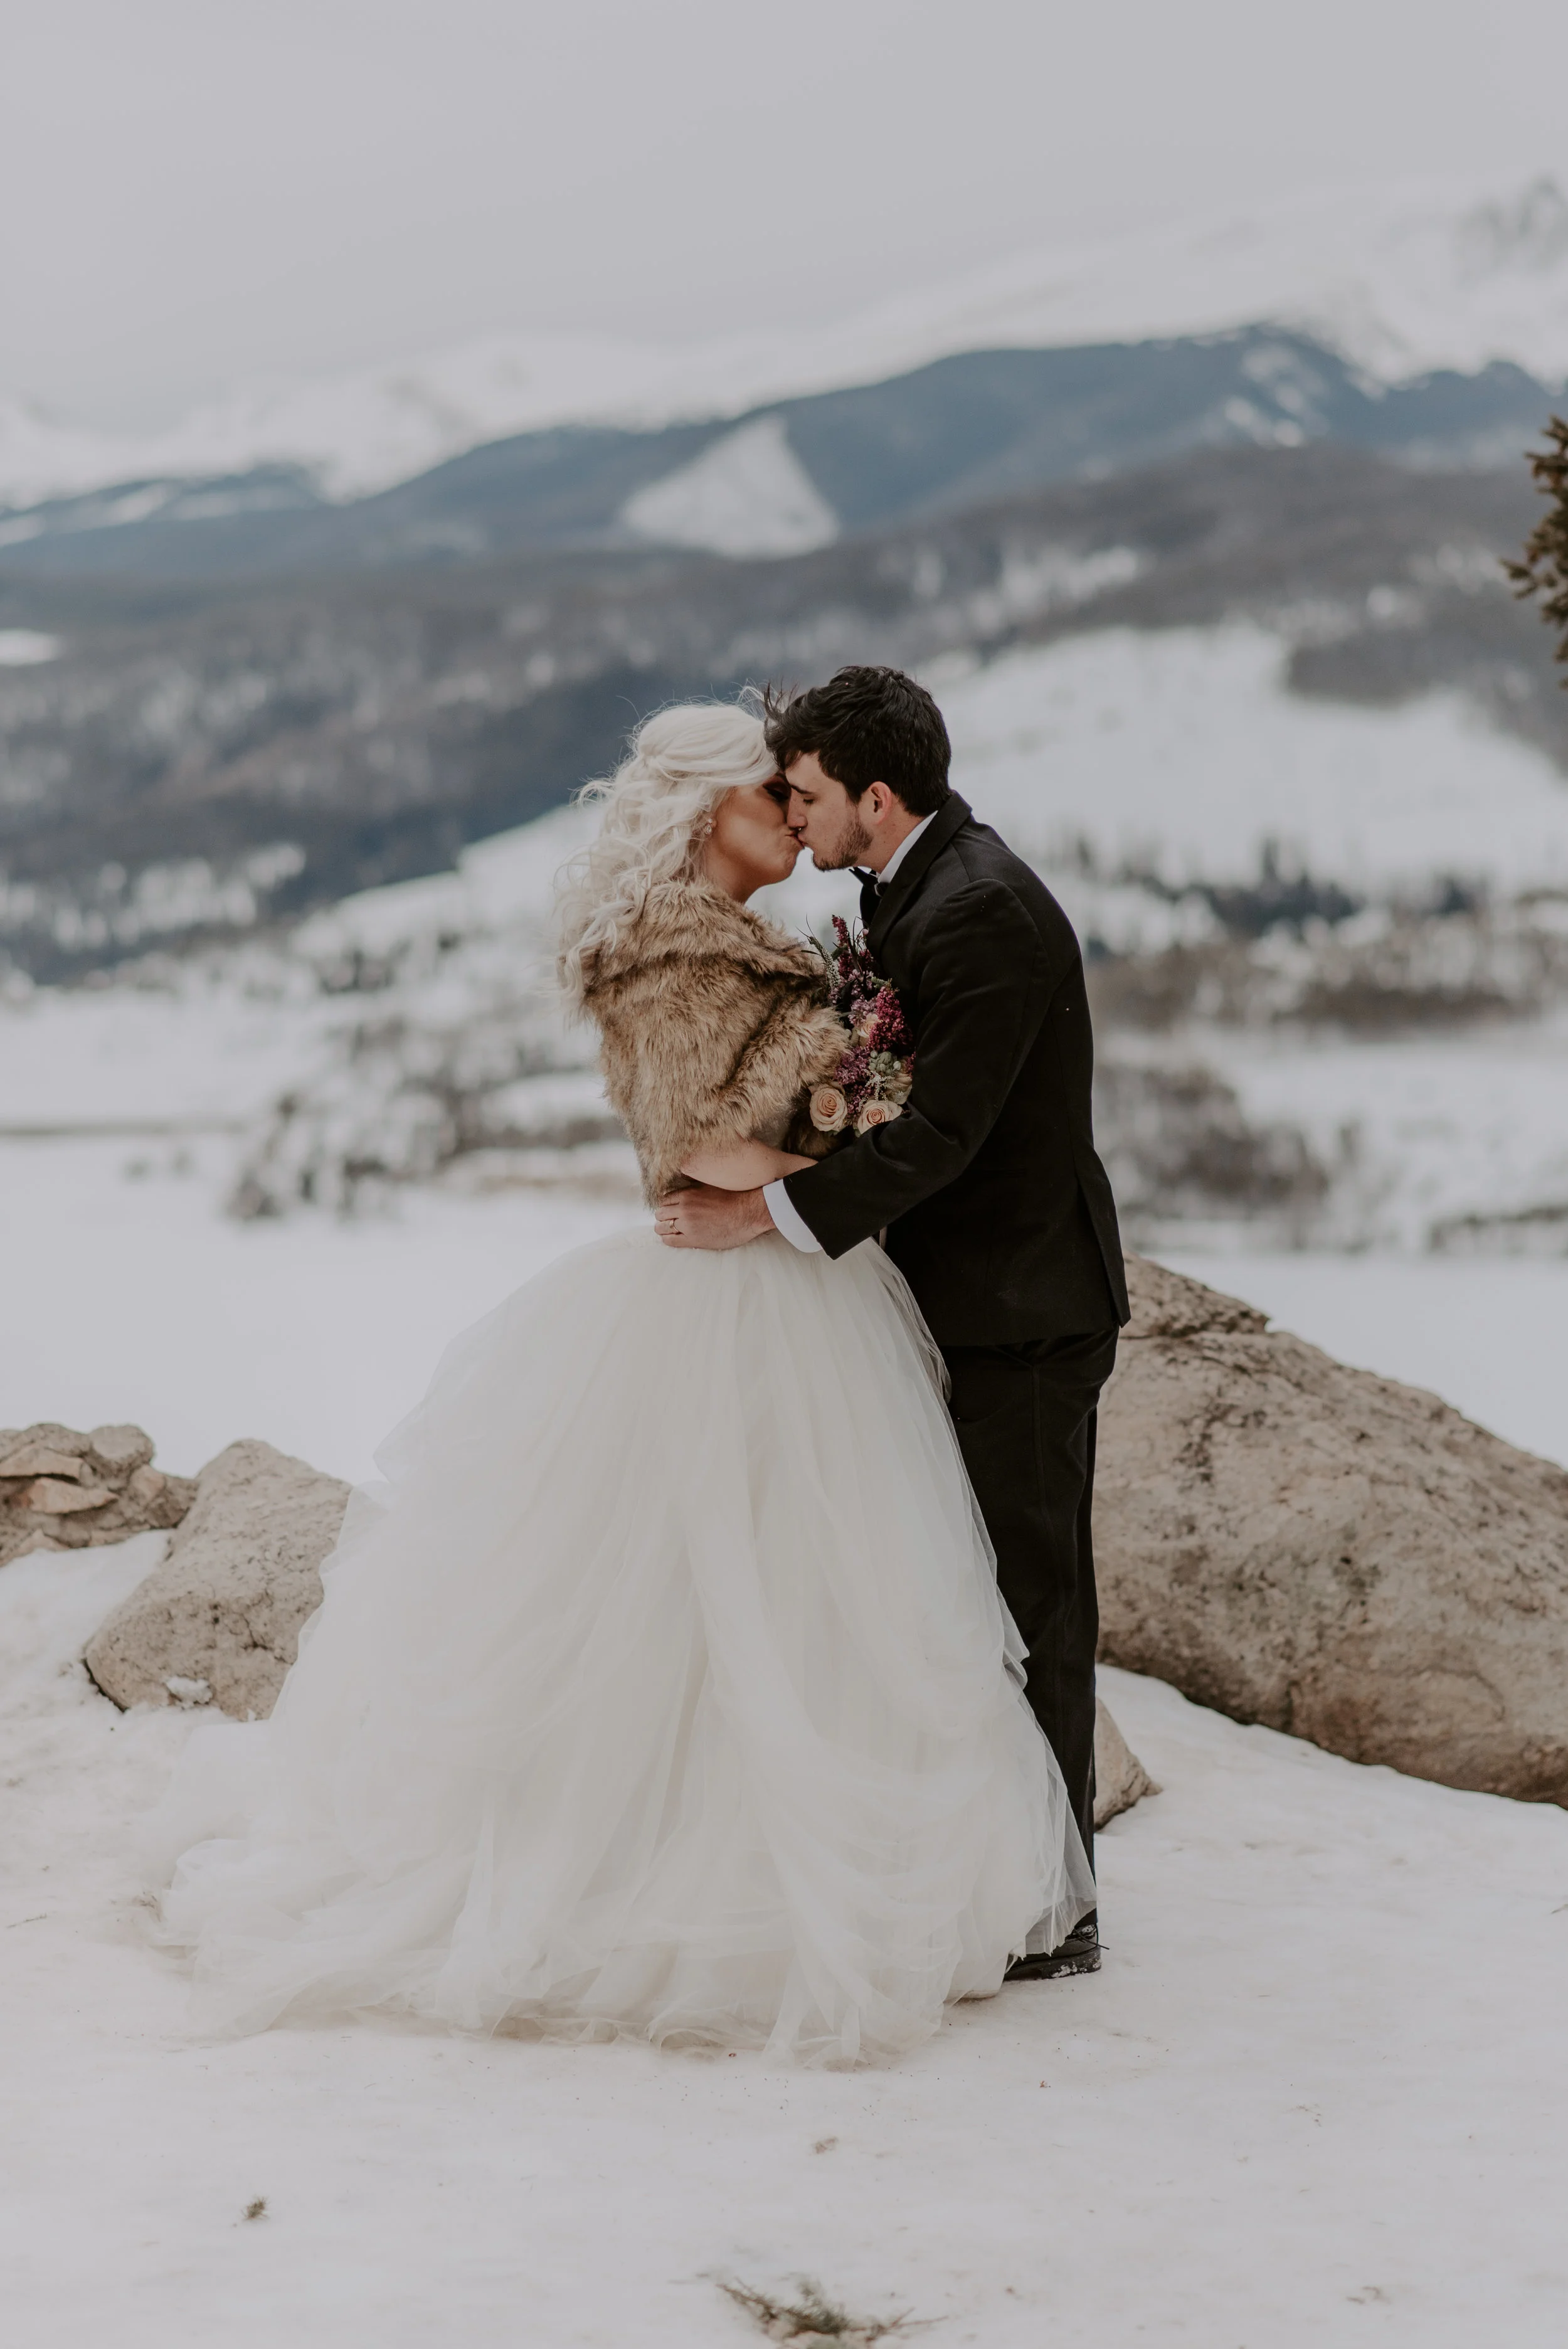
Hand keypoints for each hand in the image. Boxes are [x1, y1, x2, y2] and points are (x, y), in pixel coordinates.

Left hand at [655, 1184, 772, 1250]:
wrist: (748, 1212)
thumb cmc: (734, 1196)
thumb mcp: (710, 1184)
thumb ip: (694, 1185)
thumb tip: (685, 1177)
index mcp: (687, 1194)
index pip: (664, 1199)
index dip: (666, 1205)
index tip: (669, 1209)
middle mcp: (684, 1208)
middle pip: (660, 1213)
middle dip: (663, 1216)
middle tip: (668, 1220)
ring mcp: (688, 1225)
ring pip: (661, 1228)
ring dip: (662, 1228)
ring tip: (667, 1230)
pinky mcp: (693, 1239)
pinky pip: (670, 1241)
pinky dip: (667, 1239)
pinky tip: (671, 1238)